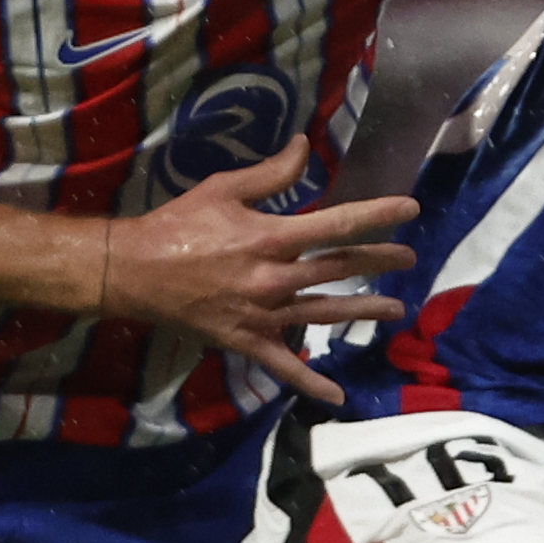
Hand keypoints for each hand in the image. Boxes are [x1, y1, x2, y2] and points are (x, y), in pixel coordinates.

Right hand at [99, 137, 419, 405]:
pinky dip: (311, 382)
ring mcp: (263, 315)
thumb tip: (306, 147)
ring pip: (324, 314)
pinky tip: (339, 395)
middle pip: (338, 270)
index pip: (336, 225)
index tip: (410, 210)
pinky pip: (284, 366)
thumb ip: (271, 174)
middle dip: (378, 262)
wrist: (134, 272)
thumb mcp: (223, 189)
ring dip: (363, 311)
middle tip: (409, 257)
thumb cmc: (177, 225)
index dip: (377, 216)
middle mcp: (273, 279)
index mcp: (269, 237)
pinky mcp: (247, 341)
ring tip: (396, 308)